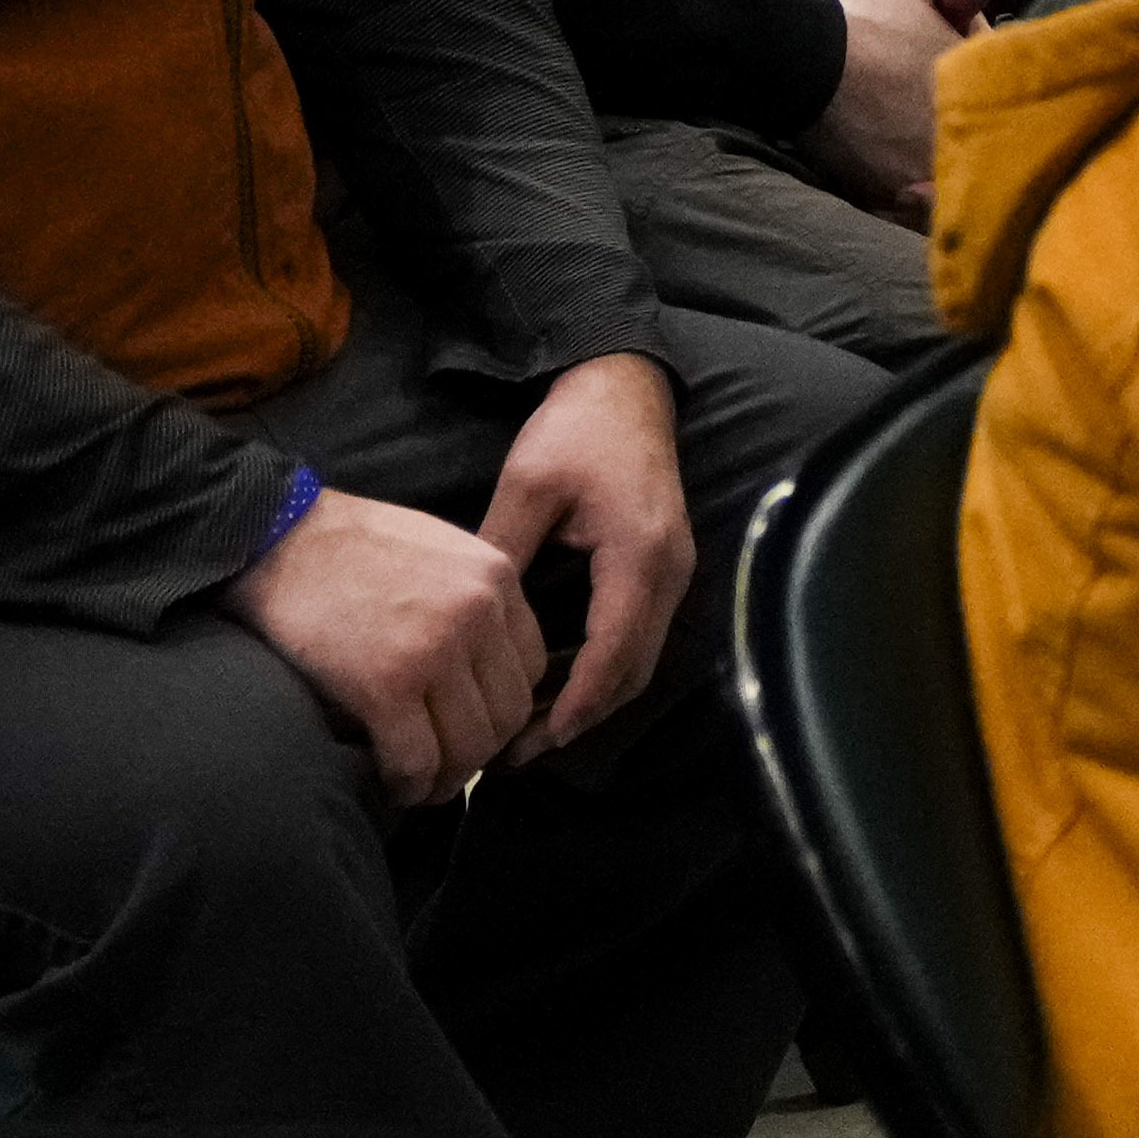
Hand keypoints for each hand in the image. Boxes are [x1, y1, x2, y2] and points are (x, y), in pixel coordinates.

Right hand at [217, 485, 547, 799]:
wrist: (272, 536)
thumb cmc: (345, 545)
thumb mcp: (438, 549)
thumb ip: (472, 596)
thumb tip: (482, 660)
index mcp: (497, 577)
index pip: (533, 668)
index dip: (504, 708)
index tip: (474, 725)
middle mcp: (478, 612)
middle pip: (509, 714)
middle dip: (482, 751)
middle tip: (448, 765)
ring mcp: (434, 649)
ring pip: (470, 747)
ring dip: (448, 778)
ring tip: (422, 784)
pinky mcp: (385, 684)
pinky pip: (417, 760)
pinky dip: (409, 786)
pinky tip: (395, 786)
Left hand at [473, 351, 696, 755]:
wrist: (625, 385)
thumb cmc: (575, 431)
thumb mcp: (526, 488)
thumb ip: (502, 554)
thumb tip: (464, 623)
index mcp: (639, 556)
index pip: (612, 652)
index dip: (573, 703)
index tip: (530, 741)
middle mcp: (669, 572)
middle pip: (634, 669)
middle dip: (580, 716)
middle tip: (518, 752)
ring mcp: (674, 570)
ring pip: (640, 657)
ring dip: (591, 696)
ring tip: (530, 729)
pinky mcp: (663, 565)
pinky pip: (638, 634)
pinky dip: (601, 667)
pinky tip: (556, 681)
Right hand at [810, 0, 1020, 208]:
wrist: (789, 59)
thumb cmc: (855, 16)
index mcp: (974, 71)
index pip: (1006, 78)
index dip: (990, 70)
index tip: (966, 62)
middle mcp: (956, 120)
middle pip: (988, 128)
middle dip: (980, 120)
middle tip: (949, 111)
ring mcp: (926, 159)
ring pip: (962, 172)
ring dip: (962, 166)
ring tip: (941, 153)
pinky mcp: (891, 190)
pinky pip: (924, 211)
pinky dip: (927, 206)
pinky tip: (925, 196)